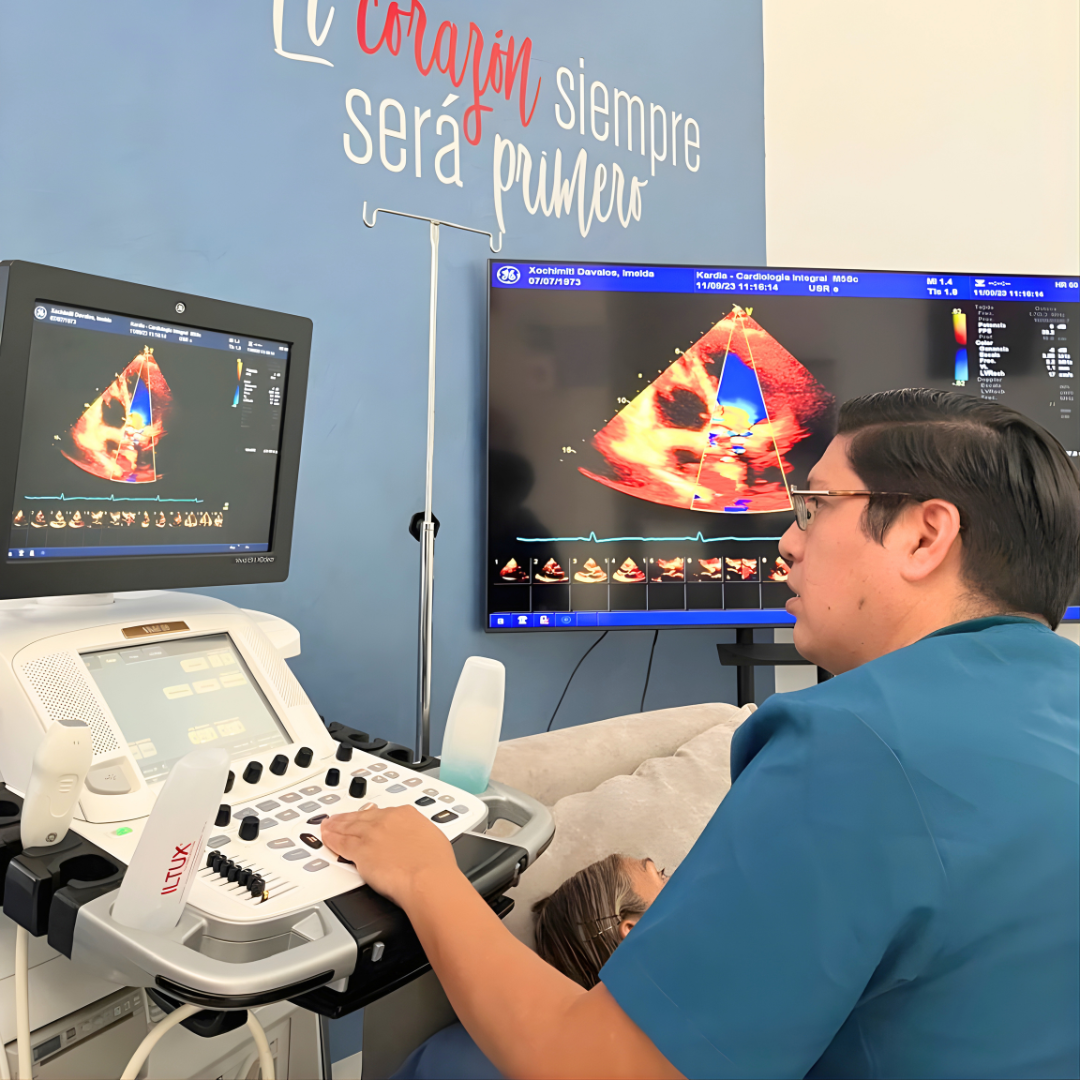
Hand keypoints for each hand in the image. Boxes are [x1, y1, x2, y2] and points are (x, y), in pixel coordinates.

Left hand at [320, 805, 459, 908]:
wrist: (427, 878)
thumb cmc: (435, 864)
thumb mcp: (431, 837)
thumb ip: (417, 834)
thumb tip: (415, 838)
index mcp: (405, 814)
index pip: (382, 813)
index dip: (370, 816)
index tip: (366, 817)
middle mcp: (386, 820)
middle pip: (361, 817)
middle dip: (348, 818)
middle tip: (338, 819)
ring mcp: (371, 834)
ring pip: (348, 827)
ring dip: (335, 826)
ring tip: (327, 826)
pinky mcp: (360, 851)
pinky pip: (340, 843)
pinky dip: (331, 839)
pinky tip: (327, 838)